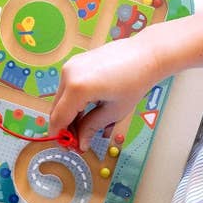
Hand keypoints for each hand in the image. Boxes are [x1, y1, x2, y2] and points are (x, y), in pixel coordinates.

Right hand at [49, 30, 162, 150]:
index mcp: (77, 88)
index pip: (59, 118)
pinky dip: (74, 101)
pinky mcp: (76, 63)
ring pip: (62, 98)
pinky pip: (68, 87)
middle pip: (57, 108)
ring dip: (70, 114)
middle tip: (78, 140)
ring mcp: (70, 66)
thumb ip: (92, 128)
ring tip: (86, 126)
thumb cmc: (134, 82)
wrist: (145, 55)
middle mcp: (68, 74)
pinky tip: (87, 110)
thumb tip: (81, 143)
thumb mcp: (113, 112)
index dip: (60, 136)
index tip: (67, 147)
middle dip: (66, 126)